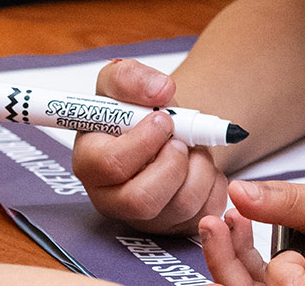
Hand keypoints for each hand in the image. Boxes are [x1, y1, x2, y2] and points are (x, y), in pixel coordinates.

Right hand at [70, 59, 227, 233]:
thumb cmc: (136, 109)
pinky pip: (206, 211)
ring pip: (181, 205)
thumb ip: (130, 77)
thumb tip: (160, 90)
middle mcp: (112, 198)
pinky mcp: (175, 226)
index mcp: (90, 162)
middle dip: (172, 163)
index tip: (163, 119)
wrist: (166, 128)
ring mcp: (144, 218)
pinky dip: (215, 181)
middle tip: (181, 140)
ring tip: (192, 146)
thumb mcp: (121, 81)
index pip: (109, 165)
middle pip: (141, 200)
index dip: (143, 142)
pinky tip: (201, 164)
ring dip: (199, 166)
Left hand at [201, 181, 304, 285]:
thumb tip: (240, 192)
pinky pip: (256, 282)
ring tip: (228, 220)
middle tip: (214, 226)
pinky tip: (239, 227)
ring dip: (232, 256)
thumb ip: (284, 201)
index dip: (280, 266)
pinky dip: (243, 256)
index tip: (281, 239)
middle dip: (228, 263)